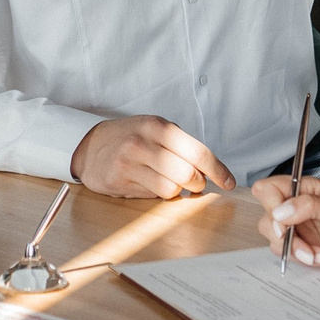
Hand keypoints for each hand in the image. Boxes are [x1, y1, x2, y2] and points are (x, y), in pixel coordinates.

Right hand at [71, 116, 235, 199]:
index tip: (229, 183)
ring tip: (168, 182)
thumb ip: (182, 146)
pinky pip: (153, 194)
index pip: (198, 152)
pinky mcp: (119, 178)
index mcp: (159, 126)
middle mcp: (144, 141)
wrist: (90, 146)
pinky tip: (149, 184)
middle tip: (193, 184)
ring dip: (176, 191)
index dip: (218, 171)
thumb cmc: (130, 139)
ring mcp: (130, 160)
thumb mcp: (155, 131)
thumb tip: (212, 171)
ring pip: (171, 188)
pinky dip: (158, 194)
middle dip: (197, 184)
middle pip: (188, 173)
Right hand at [251, 175, 319, 264]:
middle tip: (308, 250)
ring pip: (281, 243)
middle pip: (268, 222)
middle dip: (287, 241)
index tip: (284, 226)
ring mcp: (303, 227)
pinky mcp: (311, 244)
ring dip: (302, 254)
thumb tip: (279, 212)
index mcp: (303, 189)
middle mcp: (298, 207)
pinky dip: (315, 260)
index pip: (268, 190)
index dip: (270, 208)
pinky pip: (298, 256)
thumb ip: (308, 207)